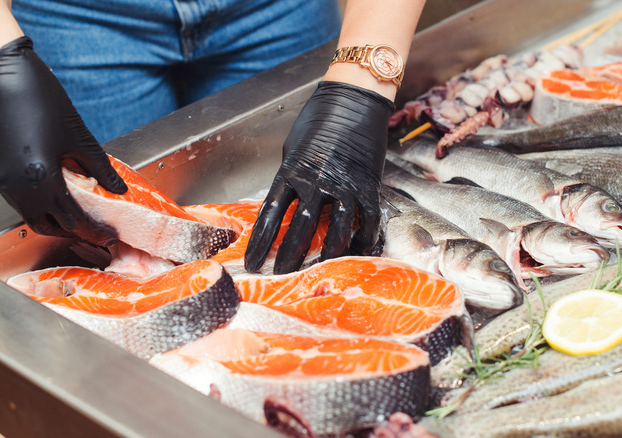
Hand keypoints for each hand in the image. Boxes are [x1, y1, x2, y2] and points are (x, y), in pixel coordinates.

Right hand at [0, 37, 126, 244]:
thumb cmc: (37, 94)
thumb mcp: (78, 134)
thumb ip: (100, 167)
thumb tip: (118, 188)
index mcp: (39, 177)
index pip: (70, 219)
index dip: (91, 230)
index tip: (105, 234)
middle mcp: (13, 184)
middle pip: (44, 224)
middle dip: (68, 229)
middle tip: (88, 225)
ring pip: (25, 211)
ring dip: (48, 213)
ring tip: (70, 204)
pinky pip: (11, 193)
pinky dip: (30, 196)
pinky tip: (45, 183)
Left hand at [244, 81, 394, 273]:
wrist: (355, 99)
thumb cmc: (319, 119)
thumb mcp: (293, 147)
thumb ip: (290, 177)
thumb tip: (287, 202)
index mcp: (291, 171)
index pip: (271, 214)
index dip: (261, 242)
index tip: (253, 262)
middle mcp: (316, 181)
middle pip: (300, 228)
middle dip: (289, 256)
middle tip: (281, 277)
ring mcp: (344, 184)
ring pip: (335, 228)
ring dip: (326, 253)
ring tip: (319, 270)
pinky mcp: (368, 184)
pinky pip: (366, 219)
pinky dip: (363, 238)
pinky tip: (356, 252)